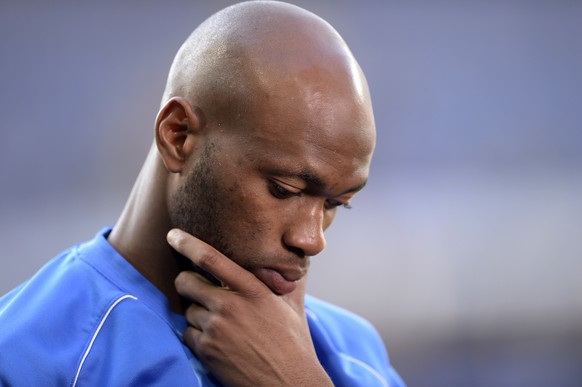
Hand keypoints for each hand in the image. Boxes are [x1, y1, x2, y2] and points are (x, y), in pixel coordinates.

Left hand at [167, 229, 332, 386]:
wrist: (288, 383)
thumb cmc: (293, 343)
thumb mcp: (292, 305)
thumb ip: (288, 279)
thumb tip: (297, 259)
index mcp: (252, 290)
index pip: (211, 259)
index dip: (188, 243)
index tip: (173, 235)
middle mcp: (230, 306)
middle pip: (187, 282)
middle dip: (187, 282)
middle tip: (196, 287)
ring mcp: (216, 330)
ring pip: (188, 310)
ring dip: (198, 314)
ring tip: (221, 323)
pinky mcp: (207, 351)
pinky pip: (188, 334)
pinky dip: (197, 335)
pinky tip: (217, 341)